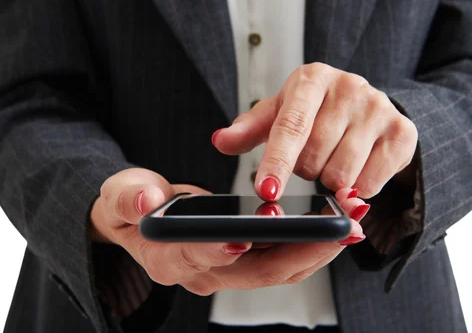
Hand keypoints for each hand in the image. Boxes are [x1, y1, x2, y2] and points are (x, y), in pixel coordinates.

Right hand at [90, 168, 366, 294]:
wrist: (138, 221)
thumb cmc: (130, 208)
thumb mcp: (119, 197)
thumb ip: (128, 199)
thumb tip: (147, 200)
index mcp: (170, 258)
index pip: (201, 257)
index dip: (225, 249)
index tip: (250, 235)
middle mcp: (204, 273)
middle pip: (259, 269)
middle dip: (303, 249)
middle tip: (339, 228)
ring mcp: (228, 270)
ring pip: (280, 268)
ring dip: (318, 248)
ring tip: (351, 224)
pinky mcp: (245, 261)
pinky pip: (283, 259)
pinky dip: (311, 244)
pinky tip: (336, 227)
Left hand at [213, 62, 417, 199]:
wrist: (367, 108)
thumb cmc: (315, 112)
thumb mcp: (279, 114)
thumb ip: (249, 129)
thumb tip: (220, 141)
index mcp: (311, 78)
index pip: (290, 126)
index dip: (277, 162)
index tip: (267, 191)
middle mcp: (349, 87)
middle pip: (313, 157)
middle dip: (305, 169)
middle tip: (311, 156)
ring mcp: (379, 109)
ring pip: (341, 175)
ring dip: (329, 179)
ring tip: (332, 159)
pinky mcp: (402, 133)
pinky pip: (369, 185)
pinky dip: (356, 188)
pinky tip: (355, 168)